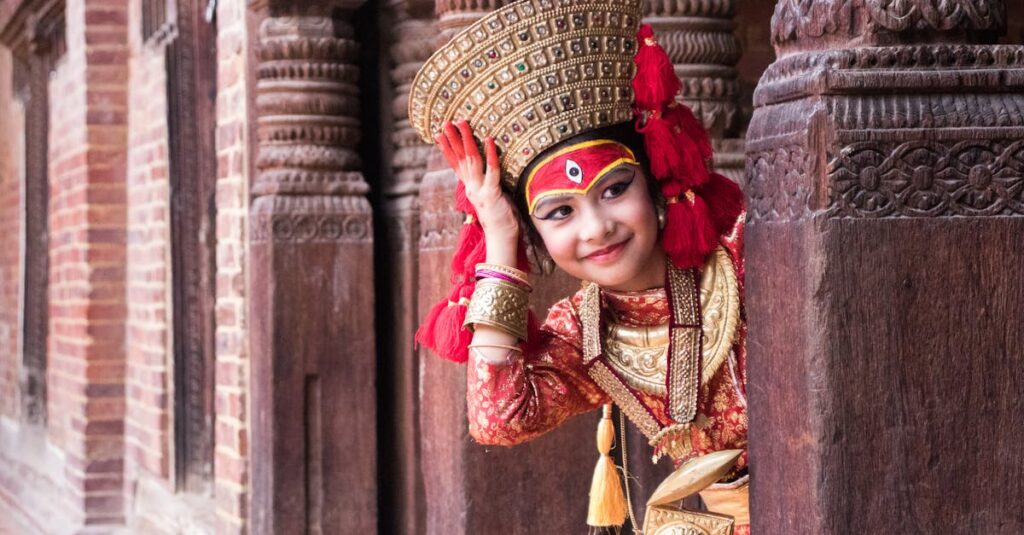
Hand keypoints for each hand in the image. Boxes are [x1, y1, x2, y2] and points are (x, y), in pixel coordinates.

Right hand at [436, 120, 519, 244]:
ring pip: (471, 160)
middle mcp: (471, 187)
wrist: (501, 239)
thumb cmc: (499, 218)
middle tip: (446, 122)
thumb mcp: (489, 198)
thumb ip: (485, 184)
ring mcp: (480, 190)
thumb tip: (488, 171)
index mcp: (470, 188)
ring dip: (467, 140)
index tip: (439, 134)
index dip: (447, 149)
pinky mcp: (492, 194)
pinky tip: (489, 139)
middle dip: (453, 139)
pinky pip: (492, 171)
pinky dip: (491, 154)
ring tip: (463, 124)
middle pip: (460, 158)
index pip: (455, 164)